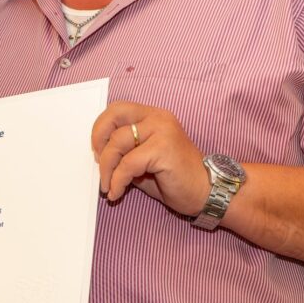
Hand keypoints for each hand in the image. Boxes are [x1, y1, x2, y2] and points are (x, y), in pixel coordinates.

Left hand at [91, 101, 207, 215]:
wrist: (207, 192)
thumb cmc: (175, 178)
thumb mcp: (143, 160)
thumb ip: (124, 152)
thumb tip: (98, 155)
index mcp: (153, 116)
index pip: (117, 109)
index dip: (101, 128)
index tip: (96, 149)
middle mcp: (157, 118)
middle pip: (114, 117)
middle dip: (98, 140)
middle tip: (97, 162)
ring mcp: (162, 131)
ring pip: (117, 143)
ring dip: (106, 168)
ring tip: (108, 187)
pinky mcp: (163, 149)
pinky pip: (128, 164)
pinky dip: (117, 180)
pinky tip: (117, 192)